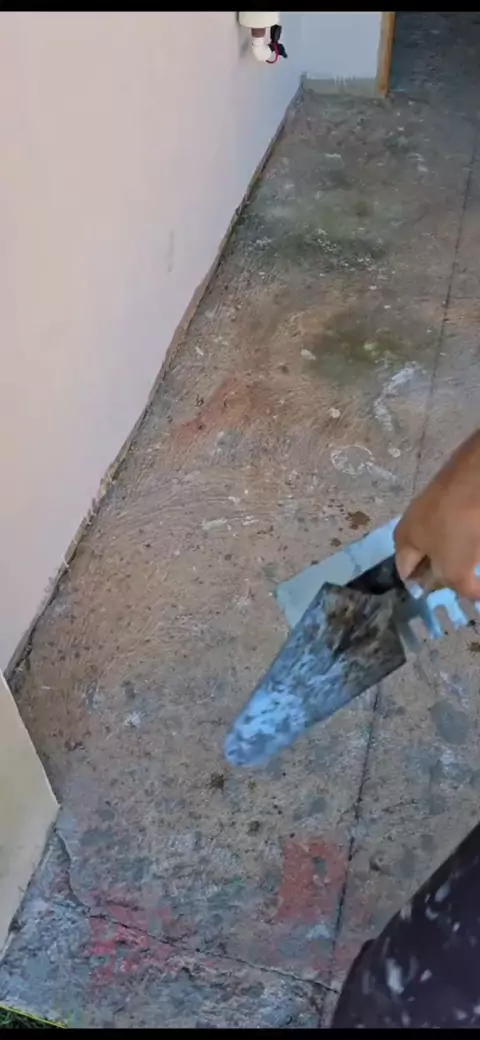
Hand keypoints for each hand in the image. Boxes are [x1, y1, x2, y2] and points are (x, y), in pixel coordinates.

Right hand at [394, 430, 479, 599]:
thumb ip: (457, 586)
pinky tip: (479, 541)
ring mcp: (437, 508)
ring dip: (466, 555)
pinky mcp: (460, 499)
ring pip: (452, 543)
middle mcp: (415, 524)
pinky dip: (475, 539)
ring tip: (477, 560)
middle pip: (431, 558)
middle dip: (450, 572)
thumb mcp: (452, 568)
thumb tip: (470, 592)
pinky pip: (466, 527)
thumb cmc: (456, 526)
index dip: (426, 590)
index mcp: (403, 541)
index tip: (447, 598)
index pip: (407, 575)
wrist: (477, 478)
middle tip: (468, 582)